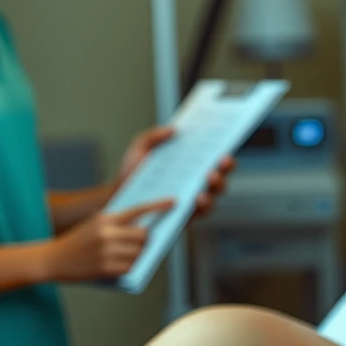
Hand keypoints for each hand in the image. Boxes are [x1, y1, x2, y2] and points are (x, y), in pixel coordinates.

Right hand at [46, 199, 173, 281]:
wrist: (51, 259)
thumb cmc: (76, 242)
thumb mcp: (94, 225)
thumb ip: (116, 224)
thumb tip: (143, 231)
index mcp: (106, 218)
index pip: (138, 209)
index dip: (158, 206)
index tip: (173, 202)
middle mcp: (108, 232)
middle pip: (144, 235)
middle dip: (145, 241)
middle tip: (137, 244)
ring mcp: (107, 251)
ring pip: (139, 252)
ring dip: (137, 255)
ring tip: (122, 256)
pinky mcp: (106, 268)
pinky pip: (130, 267)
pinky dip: (127, 268)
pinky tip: (116, 267)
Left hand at [114, 126, 235, 219]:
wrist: (119, 198)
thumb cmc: (132, 174)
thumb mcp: (140, 149)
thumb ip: (153, 136)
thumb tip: (172, 128)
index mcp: (191, 163)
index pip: (214, 155)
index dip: (223, 148)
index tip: (224, 143)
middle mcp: (197, 181)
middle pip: (221, 174)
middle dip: (225, 167)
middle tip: (220, 161)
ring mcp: (194, 200)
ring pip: (216, 193)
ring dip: (217, 185)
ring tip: (209, 178)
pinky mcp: (187, 216)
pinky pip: (202, 212)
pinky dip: (204, 205)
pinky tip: (198, 198)